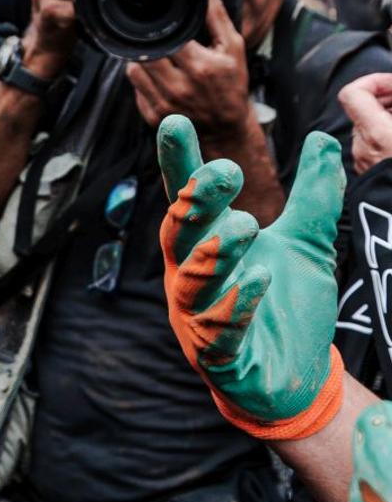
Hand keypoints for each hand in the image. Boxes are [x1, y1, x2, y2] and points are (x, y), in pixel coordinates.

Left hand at [126, 0, 249, 138]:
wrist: (226, 129)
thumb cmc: (231, 86)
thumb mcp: (232, 49)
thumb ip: (217, 17)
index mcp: (201, 67)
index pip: (168, 37)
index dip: (162, 26)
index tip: (162, 20)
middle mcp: (180, 87)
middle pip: (146, 53)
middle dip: (149, 42)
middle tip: (155, 38)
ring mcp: (164, 104)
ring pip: (134, 69)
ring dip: (141, 59)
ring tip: (155, 55)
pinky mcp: (153, 116)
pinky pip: (135, 88)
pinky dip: (141, 78)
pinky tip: (155, 75)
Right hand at [158, 114, 346, 436]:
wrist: (296, 378)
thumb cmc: (285, 308)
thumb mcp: (307, 244)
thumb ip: (313, 197)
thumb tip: (324, 139)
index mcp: (203, 244)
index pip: (185, 196)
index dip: (178, 162)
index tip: (176, 123)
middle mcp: (188, 276)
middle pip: (178, 232)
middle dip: (195, 200)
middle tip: (225, 172)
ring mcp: (196, 316)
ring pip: (191, 278)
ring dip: (214, 250)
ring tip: (245, 226)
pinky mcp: (216, 355)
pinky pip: (217, 328)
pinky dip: (234, 304)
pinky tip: (258, 279)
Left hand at [339, 72, 391, 173]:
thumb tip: (391, 90)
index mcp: (376, 133)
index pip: (354, 93)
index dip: (374, 81)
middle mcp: (363, 147)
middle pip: (363, 108)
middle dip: (387, 97)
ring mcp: (364, 163)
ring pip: (369, 127)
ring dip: (388, 115)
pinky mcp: (369, 175)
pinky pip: (372, 145)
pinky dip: (386, 134)